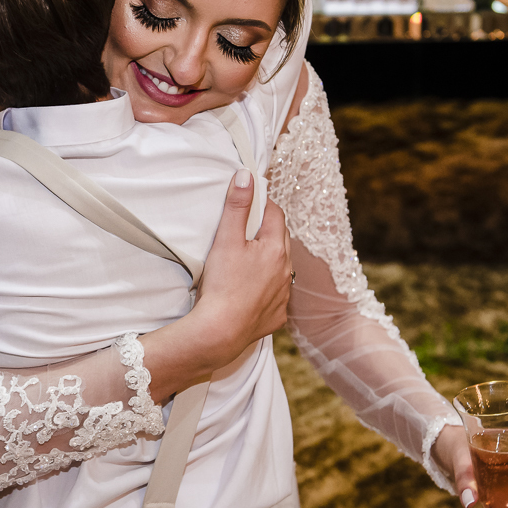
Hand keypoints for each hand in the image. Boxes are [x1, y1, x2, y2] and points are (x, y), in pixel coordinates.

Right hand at [141, 169, 291, 400]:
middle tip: (244, 231)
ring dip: (268, 261)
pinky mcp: (277, 316)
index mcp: (276, 248)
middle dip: (266, 232)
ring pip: (280, 268)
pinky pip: (276, 296)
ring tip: (245, 262)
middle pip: (280, 240)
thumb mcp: (226, 239)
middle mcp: (287, 271)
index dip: (263, 206)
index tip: (249, 204)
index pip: (276, 214)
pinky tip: (248, 292)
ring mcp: (284, 295)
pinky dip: (266, 290)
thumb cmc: (222, 284)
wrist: (220, 332)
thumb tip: (246, 176)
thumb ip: (237, 206)